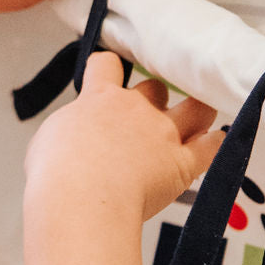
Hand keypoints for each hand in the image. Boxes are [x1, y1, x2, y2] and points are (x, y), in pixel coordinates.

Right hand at [26, 53, 222, 221]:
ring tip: (196, 118)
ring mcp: (163, 134)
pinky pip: (211, 148)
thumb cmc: (56, 173)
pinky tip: (216, 143)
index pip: (107, 65)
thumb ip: (71, 130)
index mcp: (99, 98)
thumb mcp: (49, 140)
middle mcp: (136, 109)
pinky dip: (216, 144)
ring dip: (197, 111)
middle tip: (147, 114)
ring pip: (195, 109)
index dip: (108, 69)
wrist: (82, 198)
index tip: (107, 76)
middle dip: (154, 97)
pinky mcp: (182, 164)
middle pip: (155, 88)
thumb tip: (78, 138)